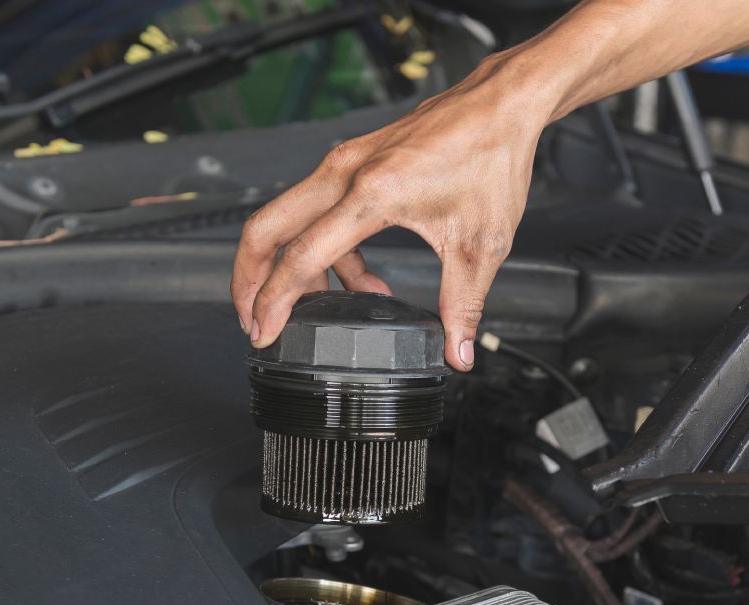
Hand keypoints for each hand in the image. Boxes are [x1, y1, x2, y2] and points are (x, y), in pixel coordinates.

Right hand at [230, 53, 550, 371]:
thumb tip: (457, 353)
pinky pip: (318, 212)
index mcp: (371, 194)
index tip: (264, 331)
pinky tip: (363, 280)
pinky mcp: (353, 162)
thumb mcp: (481, 244)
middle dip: (249, 280)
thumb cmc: (490, 157)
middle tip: (253, 321)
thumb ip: (463, 304)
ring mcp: (344, 163)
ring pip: (289, 220)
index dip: (275, 301)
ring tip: (326, 309)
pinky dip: (327, 251)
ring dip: (296, 268)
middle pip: (265, 228)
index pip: (302, 255)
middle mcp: (345, 173)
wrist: (499, 106)